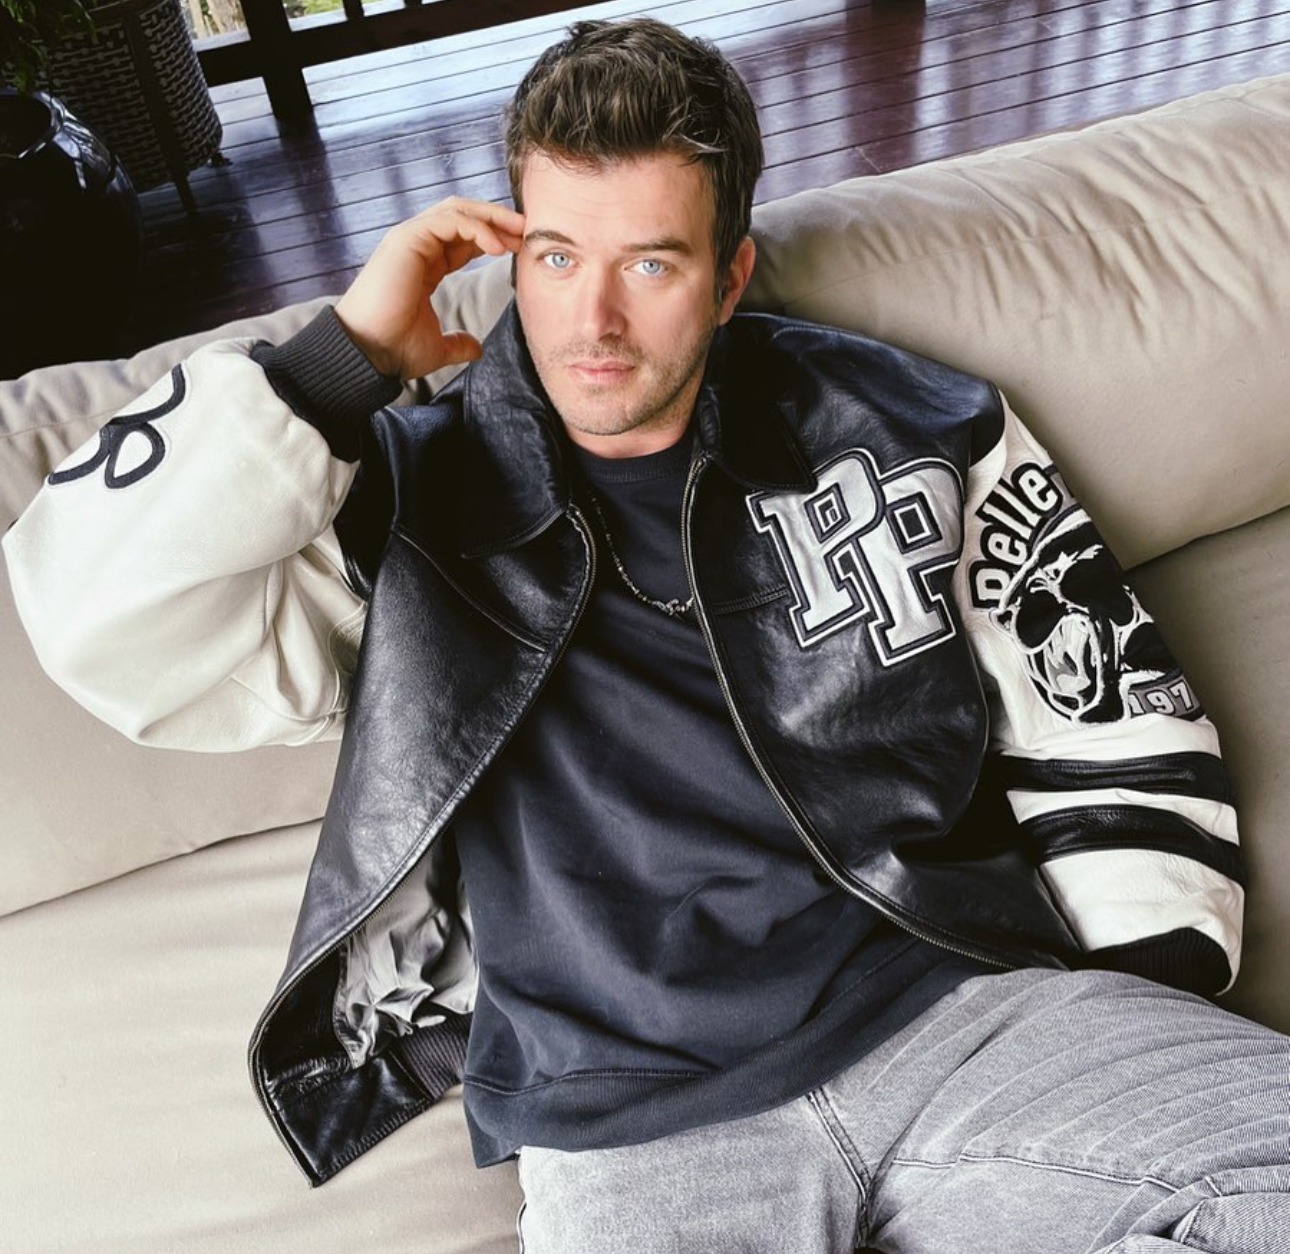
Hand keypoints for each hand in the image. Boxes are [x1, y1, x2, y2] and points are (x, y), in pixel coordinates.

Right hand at [335, 196, 524, 380]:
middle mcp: (417, 246)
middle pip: (463, 215)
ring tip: (519, 233)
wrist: (369, 354)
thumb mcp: (437, 347)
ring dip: (492, 218)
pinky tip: (496, 247)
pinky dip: (476, 228)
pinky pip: (448, 221)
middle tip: (528, 231)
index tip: (521, 249)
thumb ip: (457, 344)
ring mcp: (410, 239)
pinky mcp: (406, 240)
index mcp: (425, 264)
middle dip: (498, 220)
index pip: (464, 237)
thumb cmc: (395, 349)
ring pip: (457, 210)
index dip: (494, 238)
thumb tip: (476, 348)